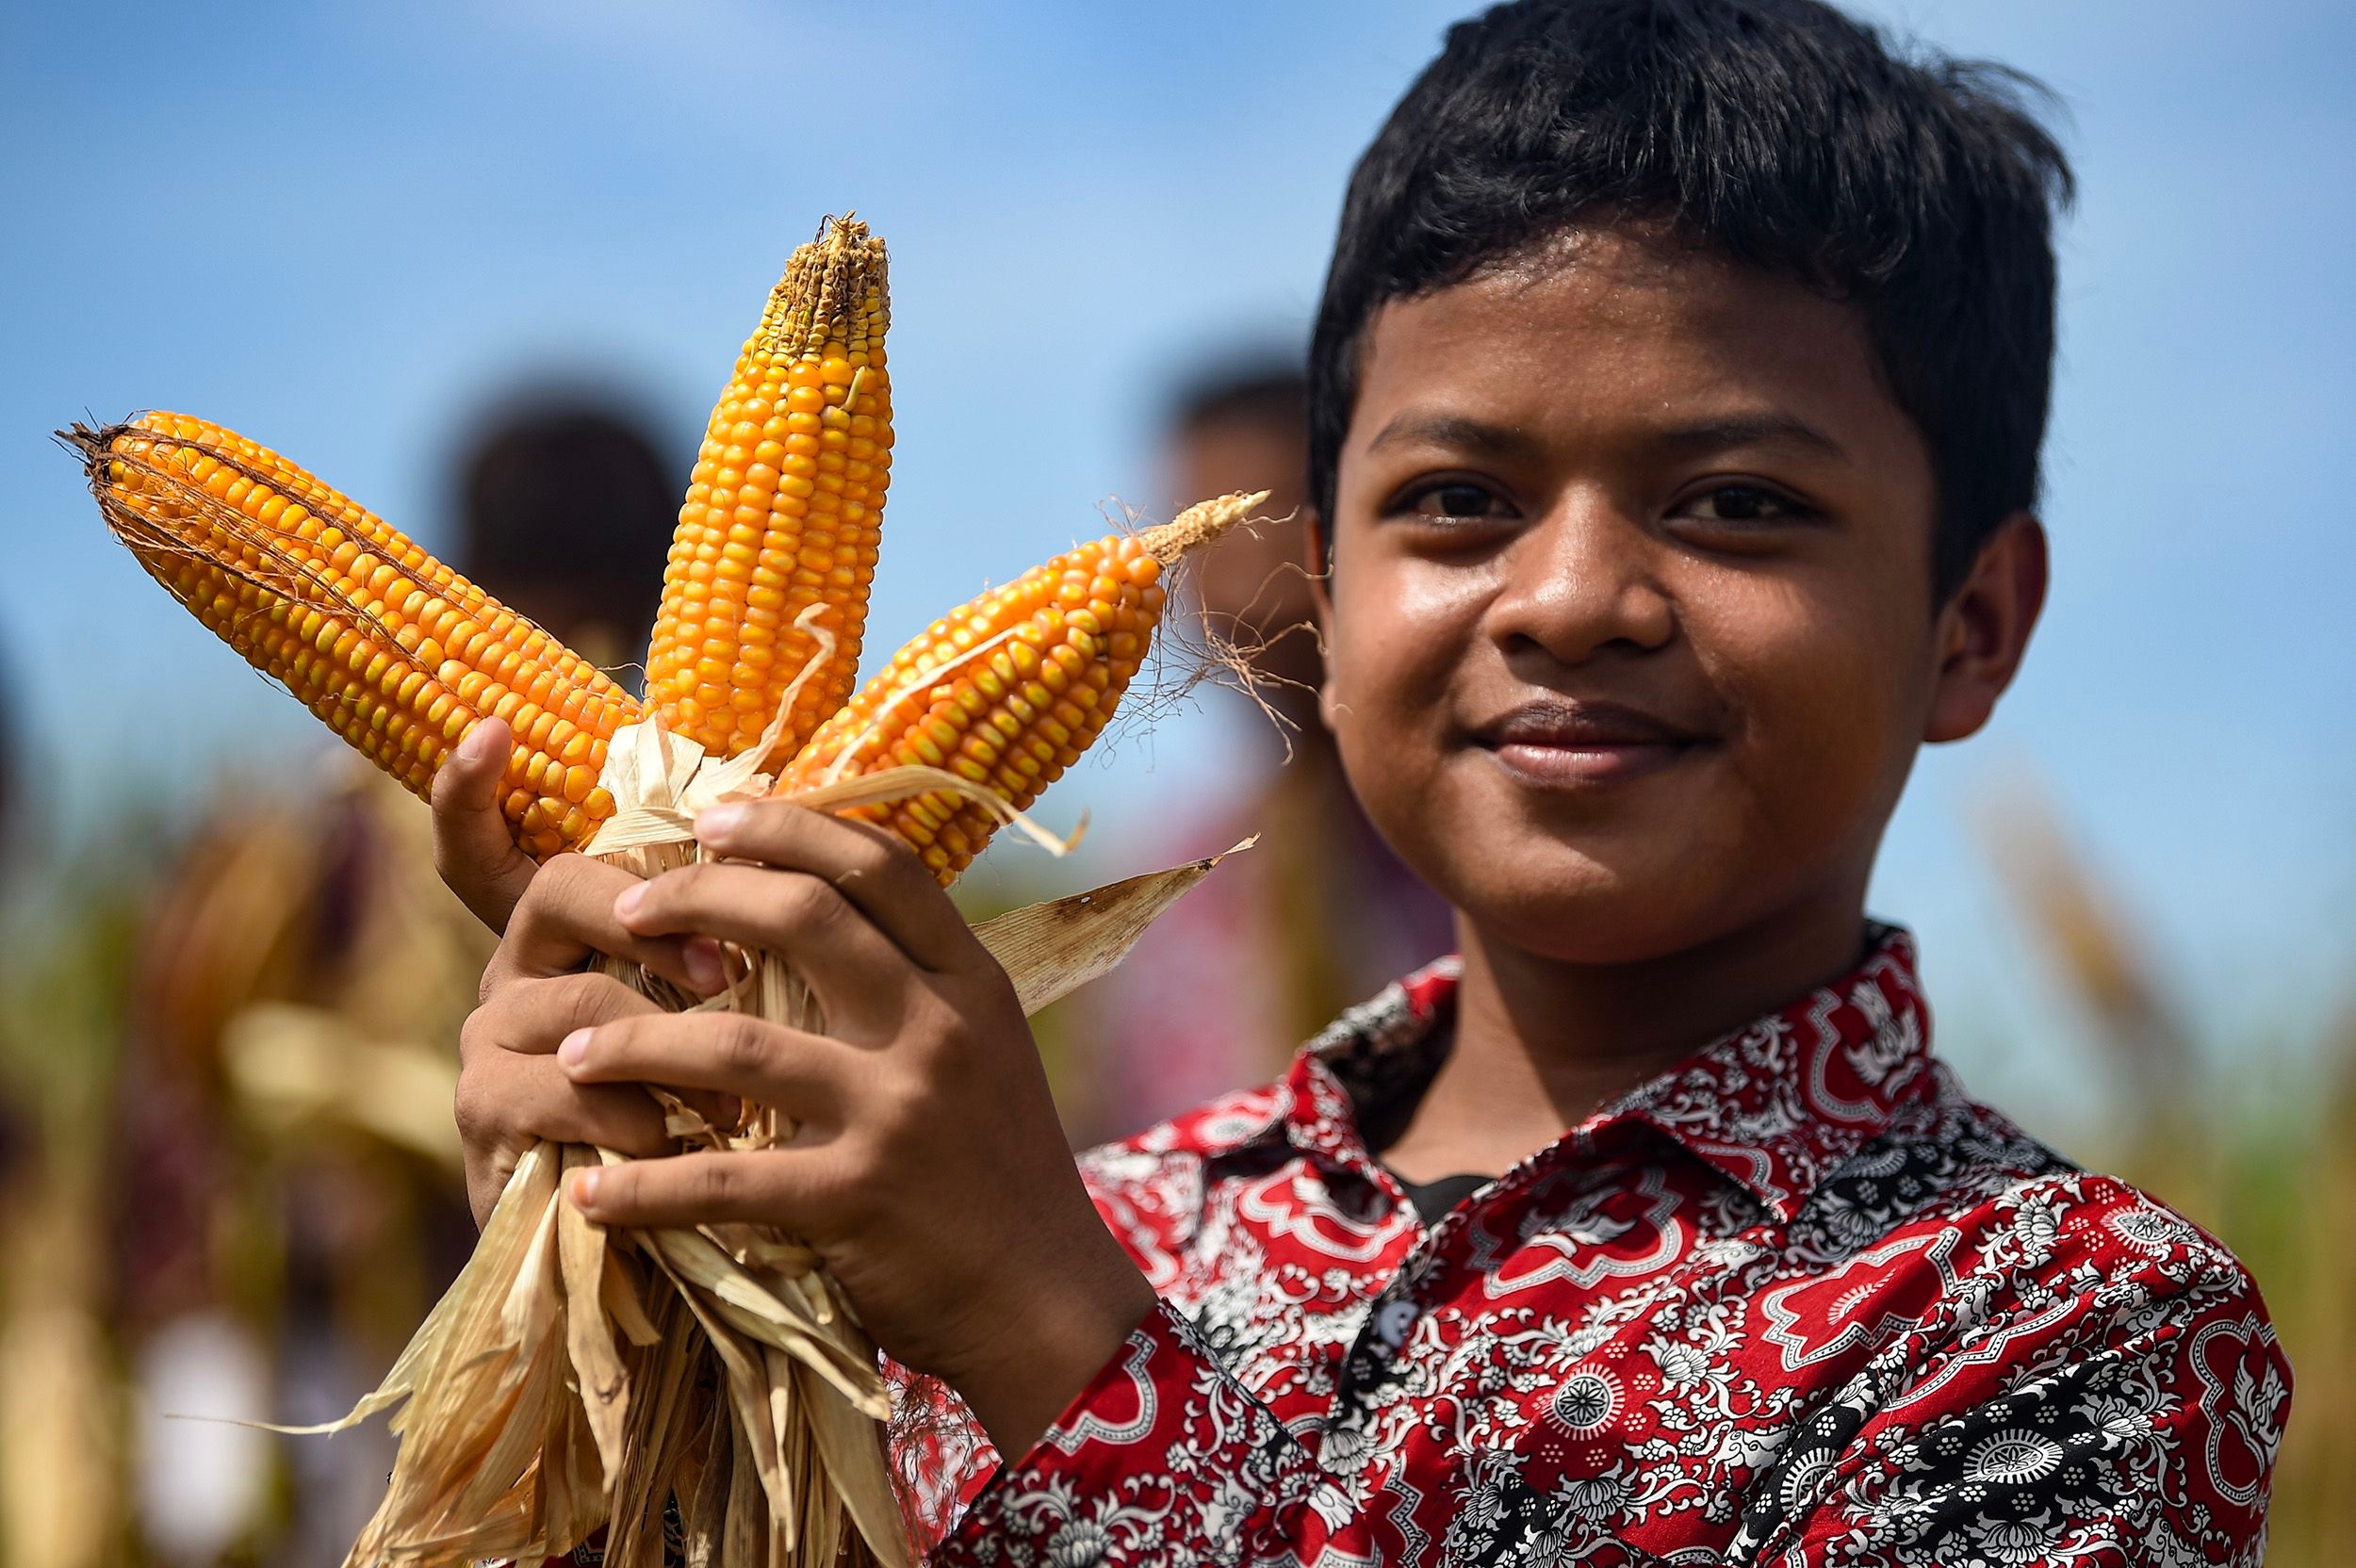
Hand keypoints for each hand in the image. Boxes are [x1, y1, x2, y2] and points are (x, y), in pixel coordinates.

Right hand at [438, 729, 731, 1220]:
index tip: (489, 730)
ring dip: (667, 1046)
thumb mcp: (733, 1018)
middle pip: (556, 893)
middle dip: (645, 915)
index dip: (469, 789)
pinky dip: (634, 1120)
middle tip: (725, 970)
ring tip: (735, 1098)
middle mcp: (519, 970)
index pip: (500, 841)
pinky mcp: (485, 1119)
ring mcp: (491, 1042)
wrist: (674, 1257)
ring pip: (574, 999)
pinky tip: (680, 1150)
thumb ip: (735, 937)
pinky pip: (560, 1089)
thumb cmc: (716, 1120)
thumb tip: (804, 834)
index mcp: (577, 931)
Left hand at [556, 801, 1158, 1458]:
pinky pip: (720, 1181)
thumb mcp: (986, 1054)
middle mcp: (939, 1029)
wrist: (1048, 1303)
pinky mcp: (855, 1198)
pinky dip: (642, 1189)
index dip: (789, 826)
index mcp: (971, 983)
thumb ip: (918, 990)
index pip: (881, 864)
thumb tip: (819, 916)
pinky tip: (591, 1193)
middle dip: (697, 896)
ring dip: (633, 1041)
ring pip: (735, 1042)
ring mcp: (897, 1111)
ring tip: (571, 1051)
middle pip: (803, 916)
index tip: (710, 817)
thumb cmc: (1002, 1176)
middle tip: (624, 911)